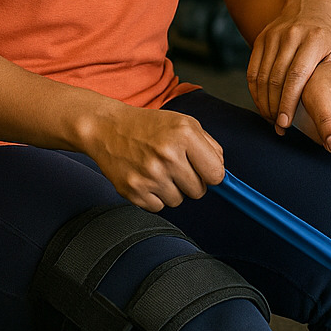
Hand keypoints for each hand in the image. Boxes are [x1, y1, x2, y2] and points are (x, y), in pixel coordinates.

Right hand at [80, 102, 224, 211]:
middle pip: (199, 191)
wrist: (107, 128)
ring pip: (179, 201)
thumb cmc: (149, 126)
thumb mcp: (184, 123)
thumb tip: (222, 174)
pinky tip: (145, 177)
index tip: (203, 170)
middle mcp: (168, 155)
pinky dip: (154, 197)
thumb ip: (210, 146)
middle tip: (175, 166)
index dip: (211, 174)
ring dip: (172, 189)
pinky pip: (159, 207)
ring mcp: (150, 175)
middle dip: (191, 182)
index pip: (216, 174)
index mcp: (184, 135)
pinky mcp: (133, 191)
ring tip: (157, 169)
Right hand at [248, 0, 330, 131]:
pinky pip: (253, 69)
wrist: (312, 2)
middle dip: (275, 107)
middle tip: (279, 126)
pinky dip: (255, 90)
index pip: (297, 75)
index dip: (289, 102)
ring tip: (271, 118)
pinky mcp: (262, 37)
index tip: (286, 122)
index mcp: (316, 39)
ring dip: (264, 101)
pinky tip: (262, 104)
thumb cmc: (330, 33)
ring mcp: (275, 35)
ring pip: (262, 76)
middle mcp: (293, 34)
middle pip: (276, 78)